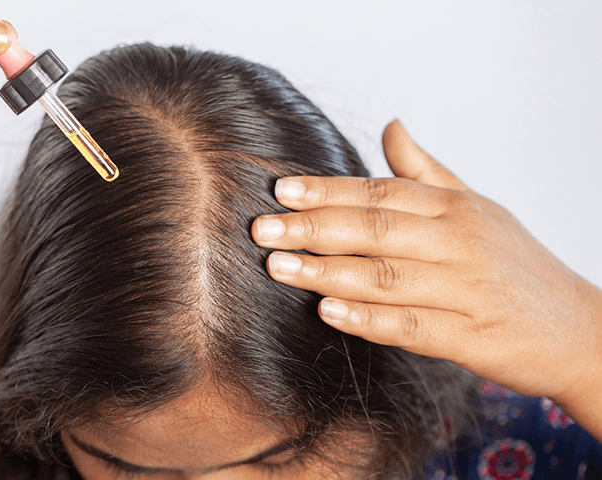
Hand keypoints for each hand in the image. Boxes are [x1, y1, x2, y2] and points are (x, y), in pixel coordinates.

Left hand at [251, 121, 601, 430]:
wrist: (577, 327)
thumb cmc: (514, 263)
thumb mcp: (477, 207)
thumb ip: (426, 171)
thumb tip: (390, 126)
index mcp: (455, 208)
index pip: (380, 192)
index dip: (328, 190)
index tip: (281, 189)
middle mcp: (459, 243)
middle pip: (375, 229)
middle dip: (313, 227)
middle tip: (262, 230)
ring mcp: (465, 291)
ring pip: (386, 276)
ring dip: (327, 271)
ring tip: (278, 267)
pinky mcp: (470, 337)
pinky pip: (411, 327)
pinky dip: (368, 319)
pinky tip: (327, 312)